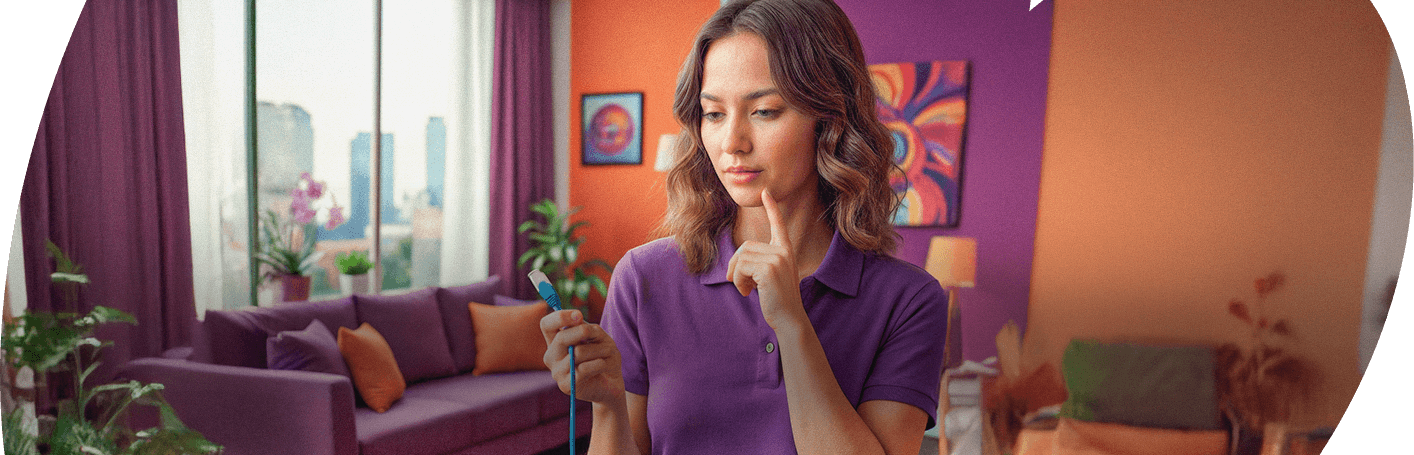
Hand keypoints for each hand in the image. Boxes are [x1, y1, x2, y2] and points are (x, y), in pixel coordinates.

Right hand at [540, 309, 625, 403]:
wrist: (611, 383)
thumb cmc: (603, 357)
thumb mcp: (599, 337)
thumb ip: (587, 328)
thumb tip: (578, 322)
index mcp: (556, 341)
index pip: (547, 324)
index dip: (560, 317)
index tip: (579, 315)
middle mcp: (551, 356)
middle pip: (561, 338)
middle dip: (583, 332)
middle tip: (599, 335)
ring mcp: (556, 372)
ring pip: (577, 353)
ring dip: (599, 349)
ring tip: (608, 352)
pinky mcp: (565, 385)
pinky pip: (584, 368)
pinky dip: (599, 363)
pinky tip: (603, 365)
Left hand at [725, 189, 807, 330]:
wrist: (788, 318)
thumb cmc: (777, 300)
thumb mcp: (769, 277)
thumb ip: (758, 264)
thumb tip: (733, 266)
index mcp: (785, 251)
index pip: (778, 225)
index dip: (771, 208)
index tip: (766, 192)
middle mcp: (783, 251)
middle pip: (746, 246)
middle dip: (736, 265)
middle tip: (740, 283)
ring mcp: (777, 259)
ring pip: (741, 257)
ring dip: (736, 275)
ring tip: (746, 289)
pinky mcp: (769, 269)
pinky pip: (741, 267)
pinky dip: (738, 281)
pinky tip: (748, 292)